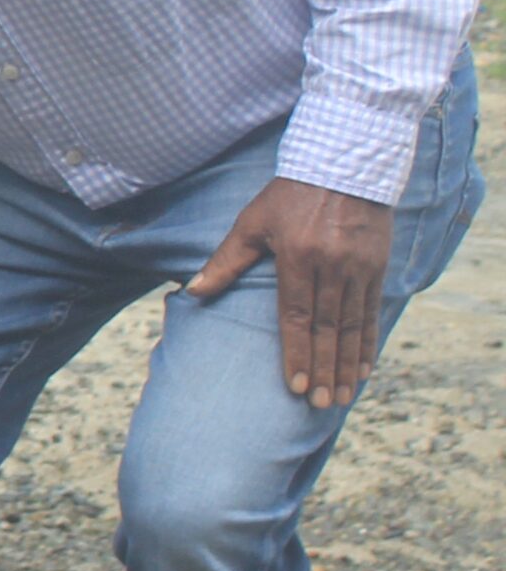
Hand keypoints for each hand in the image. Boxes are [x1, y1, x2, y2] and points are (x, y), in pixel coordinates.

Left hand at [185, 175, 395, 409]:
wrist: (344, 166)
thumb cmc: (289, 195)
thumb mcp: (252, 222)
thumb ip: (226, 260)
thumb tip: (193, 291)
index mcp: (296, 257)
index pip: (296, 316)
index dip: (296, 352)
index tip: (295, 386)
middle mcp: (330, 266)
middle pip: (327, 328)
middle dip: (323, 369)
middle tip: (321, 404)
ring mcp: (357, 268)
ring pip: (352, 325)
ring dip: (347, 364)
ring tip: (342, 396)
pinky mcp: (377, 267)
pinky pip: (372, 312)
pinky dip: (368, 342)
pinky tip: (364, 367)